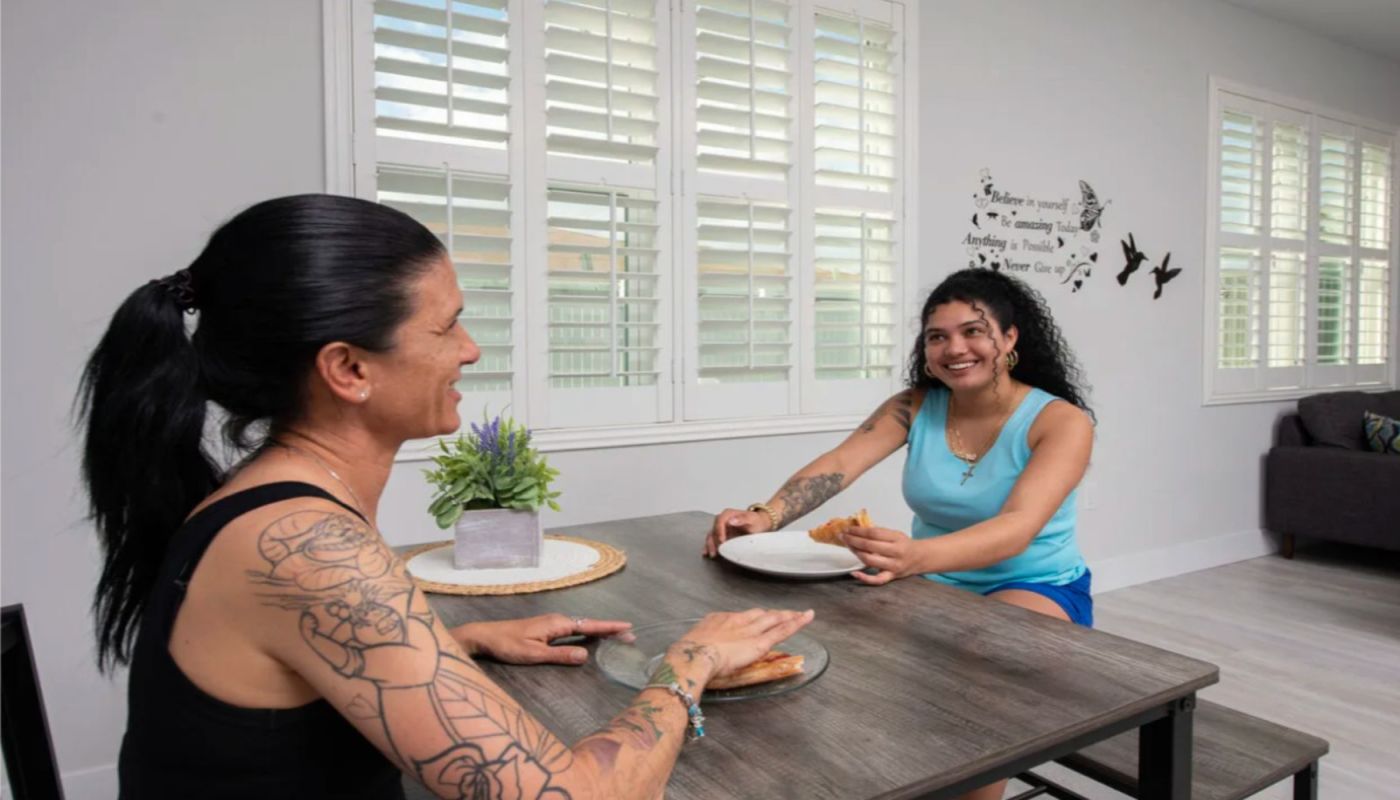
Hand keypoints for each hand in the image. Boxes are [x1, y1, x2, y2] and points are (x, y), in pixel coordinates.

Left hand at [452, 614, 633, 665]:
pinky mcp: (546, 629)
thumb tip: (586, 656)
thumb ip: (560, 655)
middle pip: (589, 625)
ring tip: (617, 637)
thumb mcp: (534, 654)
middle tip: (631, 636)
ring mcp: (551, 624)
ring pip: (582, 627)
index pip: (590, 626)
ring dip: (600, 631)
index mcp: (557, 624)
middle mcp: (557, 621)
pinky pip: (573, 630)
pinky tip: (591, 638)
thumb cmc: (507, 645)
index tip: (628, 627)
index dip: (610, 628)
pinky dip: (587, 633)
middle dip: (610, 629)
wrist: (485, 636)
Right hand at [667, 608, 814, 686]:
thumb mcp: (693, 646)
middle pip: (760, 615)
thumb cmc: (689, 656)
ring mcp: (750, 631)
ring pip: (774, 620)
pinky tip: (807, 617)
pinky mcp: (761, 643)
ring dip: (788, 616)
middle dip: (773, 614)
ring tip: (800, 614)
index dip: (752, 618)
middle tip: (784, 613)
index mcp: (719, 620)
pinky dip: (797, 623)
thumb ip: (700, 647)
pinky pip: (782, 630)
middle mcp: (737, 621)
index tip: (757, 619)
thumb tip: (695, 654)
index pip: (741, 617)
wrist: (694, 655)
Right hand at [704, 508, 774, 556]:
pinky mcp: (722, 535)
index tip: (722, 540)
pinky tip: (708, 552)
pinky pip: (714, 540)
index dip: (719, 531)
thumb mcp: (751, 519)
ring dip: (710, 545)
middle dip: (713, 541)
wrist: (760, 524)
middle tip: (715, 551)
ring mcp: (721, 528)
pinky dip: (710, 546)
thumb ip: (742, 519)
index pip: (720, 521)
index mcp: (728, 514)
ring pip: (712, 535)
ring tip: (712, 554)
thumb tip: (731, 520)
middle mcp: (723, 520)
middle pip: (714, 529)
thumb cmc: (756, 521)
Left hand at [844, 526, 921, 585]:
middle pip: (869, 546)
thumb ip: (879, 533)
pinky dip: (864, 578)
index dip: (858, 530)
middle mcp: (895, 552)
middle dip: (853, 540)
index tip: (848, 529)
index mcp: (897, 539)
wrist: (921, 558)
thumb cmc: (905, 545)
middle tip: (843, 536)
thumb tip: (857, 530)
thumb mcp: (895, 534)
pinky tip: (854, 573)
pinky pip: (877, 580)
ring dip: (855, 552)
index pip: (873, 533)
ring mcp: (893, 566)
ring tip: (848, 546)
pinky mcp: (891, 577)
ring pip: (870, 560)